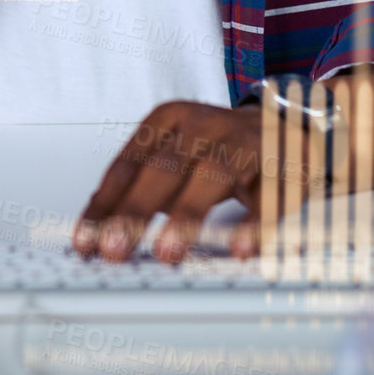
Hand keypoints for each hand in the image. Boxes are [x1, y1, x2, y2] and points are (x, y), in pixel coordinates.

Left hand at [74, 99, 264, 264]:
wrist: (288, 123)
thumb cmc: (221, 146)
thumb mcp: (177, 152)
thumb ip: (142, 185)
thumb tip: (99, 228)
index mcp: (169, 121)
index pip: (127, 163)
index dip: (104, 203)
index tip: (85, 240)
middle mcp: (203, 127)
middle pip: (164, 167)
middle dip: (136, 210)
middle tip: (114, 248)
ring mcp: (242, 144)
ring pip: (212, 176)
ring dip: (186, 216)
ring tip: (166, 252)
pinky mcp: (279, 166)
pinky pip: (266, 196)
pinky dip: (253, 225)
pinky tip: (239, 249)